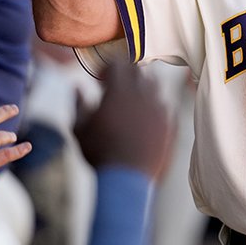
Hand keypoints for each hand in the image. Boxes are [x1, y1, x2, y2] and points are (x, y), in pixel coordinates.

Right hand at [75, 60, 172, 178]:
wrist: (127, 179)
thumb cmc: (99, 154)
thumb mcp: (80, 129)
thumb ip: (78, 105)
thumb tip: (76, 89)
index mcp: (120, 91)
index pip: (116, 64)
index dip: (106, 68)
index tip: (99, 79)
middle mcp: (143, 95)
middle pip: (137, 71)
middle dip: (125, 74)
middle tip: (114, 85)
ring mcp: (160, 108)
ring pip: (154, 86)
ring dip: (141, 87)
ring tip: (130, 100)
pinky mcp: (170, 123)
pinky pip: (164, 106)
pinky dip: (154, 106)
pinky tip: (143, 118)